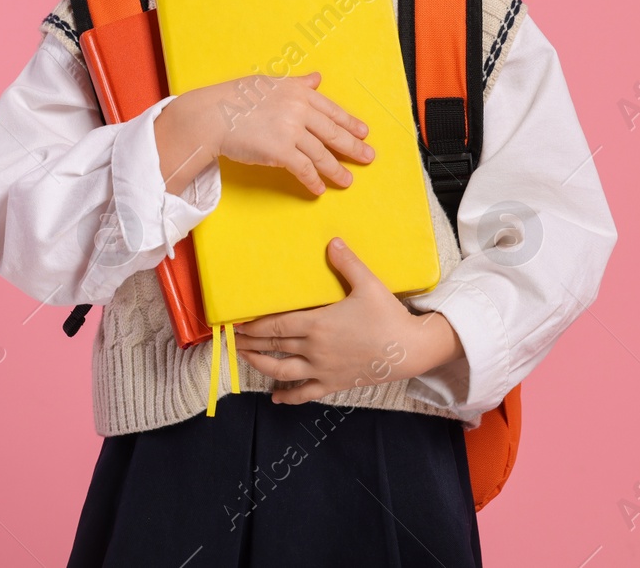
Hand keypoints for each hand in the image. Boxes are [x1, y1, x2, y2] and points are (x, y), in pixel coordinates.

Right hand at [161, 71, 374, 197]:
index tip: (364, 132)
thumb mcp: (270, 83)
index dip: (350, 123)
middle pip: (333, 133)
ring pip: (322, 154)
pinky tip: (319, 189)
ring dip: (336, 170)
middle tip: (368, 157)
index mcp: (299, 92)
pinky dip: (314, 181)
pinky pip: (304, 169)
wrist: (213, 115)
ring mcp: (291, 131)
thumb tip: (317, 78)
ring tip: (347, 180)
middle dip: (353, 147)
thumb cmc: (236, 98)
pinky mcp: (280, 152)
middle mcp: (299, 110)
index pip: (332, 110)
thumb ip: (297, 83)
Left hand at [234, 237, 464, 404]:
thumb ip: (347, 262)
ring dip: (260, 365)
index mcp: (318, 324)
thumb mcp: (368, 284)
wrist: (410, 350)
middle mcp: (315, 349)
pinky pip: (305, 393)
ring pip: (282, 370)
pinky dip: (288, 396)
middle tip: (230, 340)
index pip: (276, 326)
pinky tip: (275, 397)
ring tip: (245, 359)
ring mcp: (323, 369)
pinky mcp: (334, 383)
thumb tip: (332, 241)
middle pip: (273, 347)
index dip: (253, 325)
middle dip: (249, 343)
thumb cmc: (388, 316)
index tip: (236, 323)